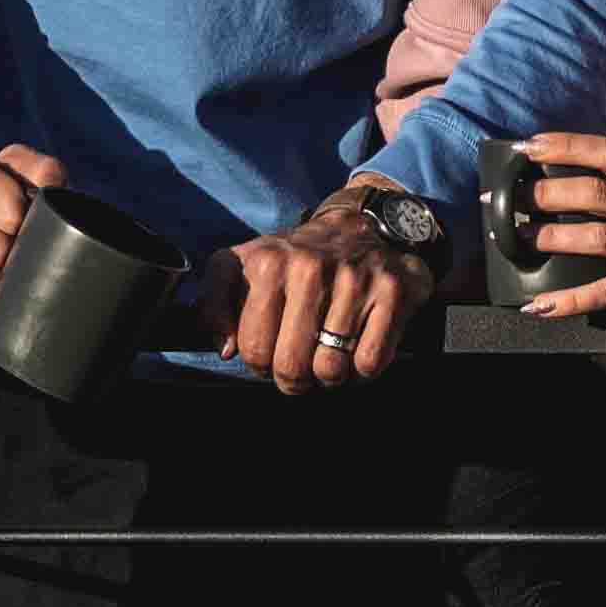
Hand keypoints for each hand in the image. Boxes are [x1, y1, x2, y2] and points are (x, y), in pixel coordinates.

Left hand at [219, 180, 445, 392]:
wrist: (360, 228)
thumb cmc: (295, 261)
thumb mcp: (241, 267)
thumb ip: (213, 303)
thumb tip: (225, 349)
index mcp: (268, 263)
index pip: (254, 350)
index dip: (260, 364)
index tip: (271, 351)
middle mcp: (310, 268)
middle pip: (291, 366)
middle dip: (293, 379)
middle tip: (300, 364)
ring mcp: (353, 279)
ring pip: (330, 370)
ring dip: (329, 375)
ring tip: (328, 354)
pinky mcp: (392, 291)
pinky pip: (369, 362)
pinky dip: (361, 370)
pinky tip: (356, 349)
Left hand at [496, 130, 605, 323]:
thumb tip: (573, 167)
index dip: (569, 146)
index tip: (531, 145)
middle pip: (598, 196)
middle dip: (548, 193)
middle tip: (513, 196)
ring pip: (598, 240)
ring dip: (552, 237)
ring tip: (519, 237)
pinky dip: (570, 302)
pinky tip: (539, 306)